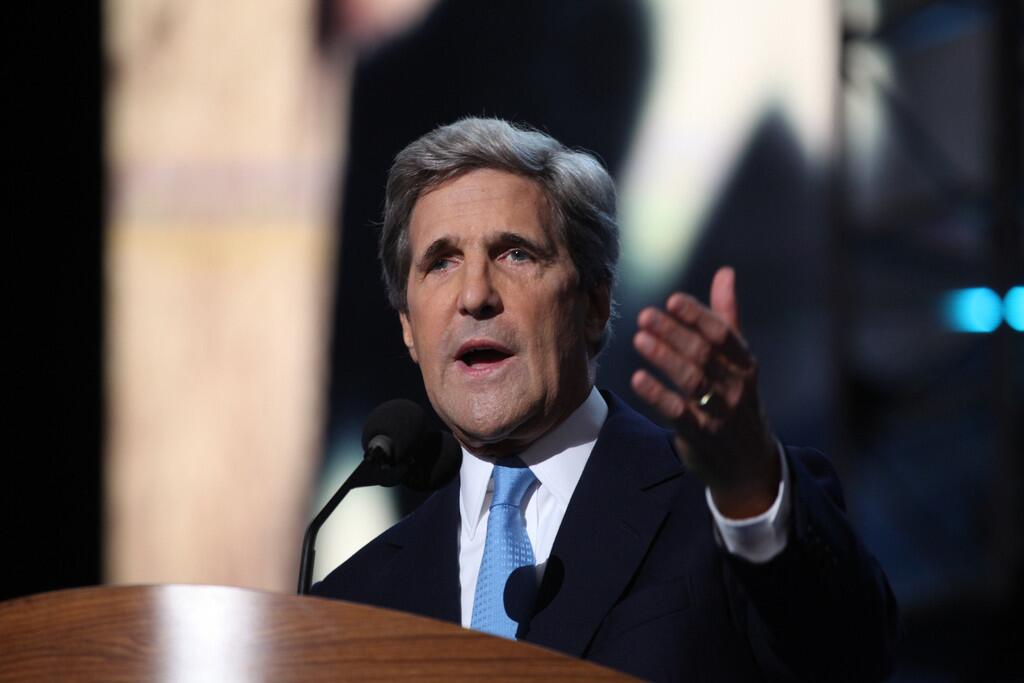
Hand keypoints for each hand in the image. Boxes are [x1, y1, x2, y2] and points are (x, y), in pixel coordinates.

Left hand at [631, 267, 779, 517]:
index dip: (697, 315)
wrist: (749, 462)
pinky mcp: (701, 436)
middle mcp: (736, 386)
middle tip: (644, 315)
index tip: (672, 300)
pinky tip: (637, 378)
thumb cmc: (736, 399)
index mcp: (744, 363)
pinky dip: (657, 394)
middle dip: (673, 332)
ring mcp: (719, 412)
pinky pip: (678, 413)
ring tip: (638, 338)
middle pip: (703, 354)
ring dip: (664, 357)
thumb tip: (725, 272)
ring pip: (691, 380)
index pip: (722, 333)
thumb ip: (727, 317)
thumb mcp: (738, 361)